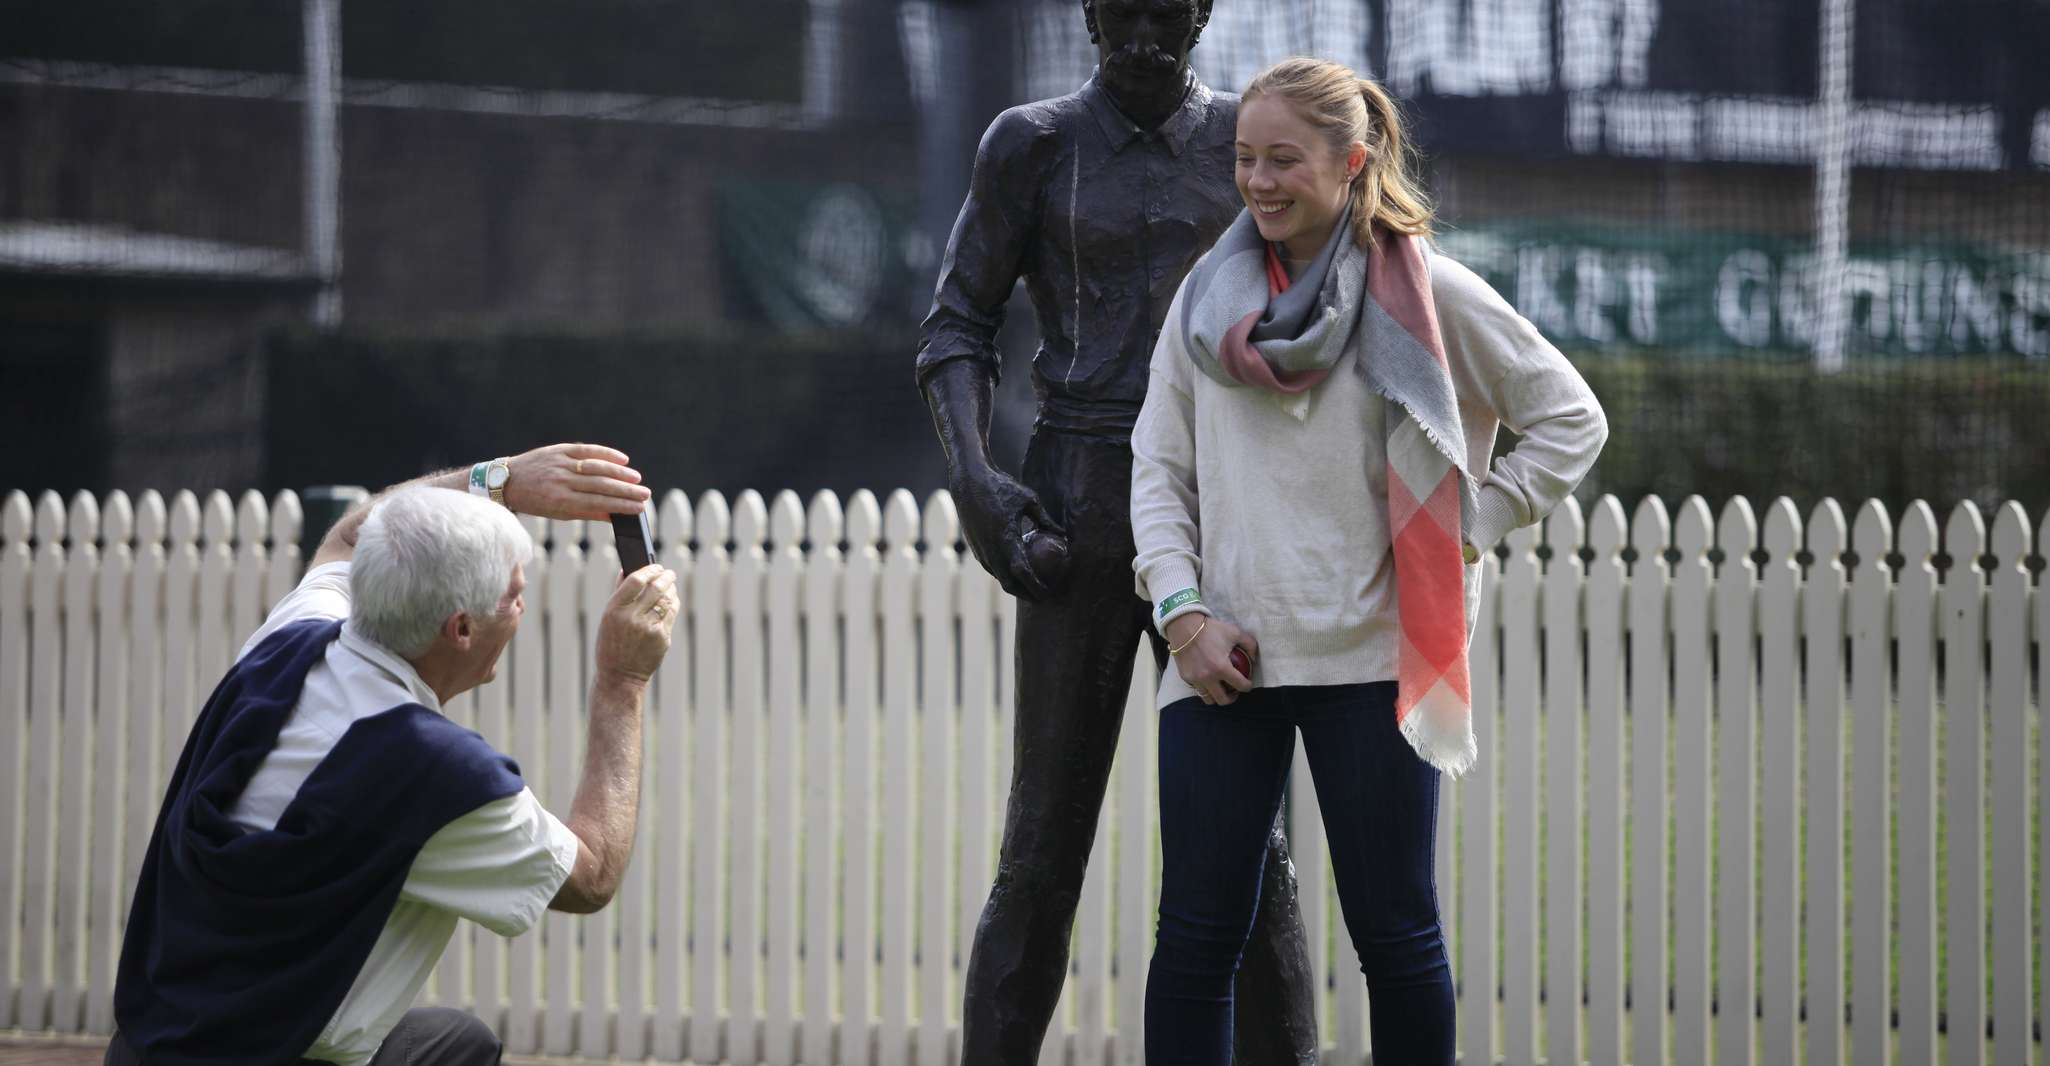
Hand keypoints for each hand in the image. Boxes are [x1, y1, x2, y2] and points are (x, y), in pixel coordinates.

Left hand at [503, 443, 652, 520]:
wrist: (507, 481)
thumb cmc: (535, 501)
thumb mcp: (558, 513)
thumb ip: (587, 513)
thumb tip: (615, 515)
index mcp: (561, 500)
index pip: (598, 503)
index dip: (621, 505)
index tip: (639, 508)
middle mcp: (562, 481)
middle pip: (601, 485)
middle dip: (626, 491)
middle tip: (646, 495)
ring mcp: (561, 463)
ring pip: (597, 467)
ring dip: (620, 473)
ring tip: (637, 480)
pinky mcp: (559, 449)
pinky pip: (587, 450)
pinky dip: (607, 453)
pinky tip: (623, 459)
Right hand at [594, 564, 678, 684]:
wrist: (620, 677)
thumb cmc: (611, 644)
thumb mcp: (607, 618)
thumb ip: (619, 594)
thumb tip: (627, 569)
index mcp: (614, 610)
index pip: (636, 580)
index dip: (649, 569)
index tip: (655, 566)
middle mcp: (632, 618)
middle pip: (656, 587)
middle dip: (666, 576)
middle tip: (669, 573)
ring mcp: (649, 628)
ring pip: (667, 600)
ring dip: (671, 589)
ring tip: (670, 585)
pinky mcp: (662, 638)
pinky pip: (671, 614)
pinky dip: (673, 604)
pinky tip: (671, 601)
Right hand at [950, 464, 1067, 600]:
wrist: (969, 481)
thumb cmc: (1001, 487)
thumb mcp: (1029, 500)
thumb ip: (1045, 520)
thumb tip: (1062, 534)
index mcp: (1005, 539)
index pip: (1022, 573)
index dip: (1036, 586)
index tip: (1048, 592)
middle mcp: (990, 549)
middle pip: (1008, 583)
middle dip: (1025, 594)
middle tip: (1041, 597)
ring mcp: (980, 550)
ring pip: (998, 577)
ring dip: (1014, 584)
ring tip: (1030, 587)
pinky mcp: (975, 547)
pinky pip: (991, 567)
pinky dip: (1004, 573)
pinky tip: (1015, 571)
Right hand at [1168, 613, 1257, 704]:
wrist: (1184, 626)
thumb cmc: (1211, 629)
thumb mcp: (1235, 632)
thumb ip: (1249, 645)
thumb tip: (1254, 658)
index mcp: (1222, 668)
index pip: (1240, 686)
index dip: (1248, 686)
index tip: (1248, 683)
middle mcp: (1208, 678)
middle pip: (1223, 700)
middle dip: (1232, 698)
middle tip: (1235, 690)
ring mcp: (1195, 679)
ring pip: (1208, 699)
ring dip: (1217, 696)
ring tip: (1220, 688)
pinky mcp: (1186, 677)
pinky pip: (1197, 689)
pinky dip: (1205, 688)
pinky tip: (1208, 680)